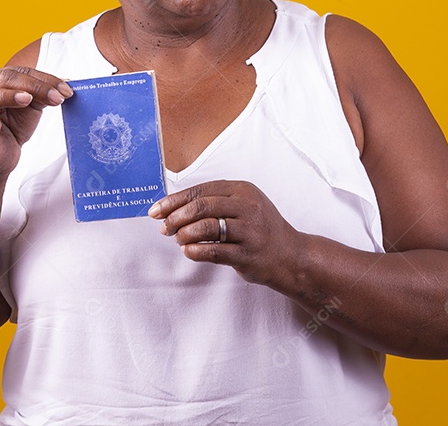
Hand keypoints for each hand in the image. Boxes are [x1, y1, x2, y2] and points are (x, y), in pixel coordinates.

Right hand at [0, 66, 71, 183]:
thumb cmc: (11, 127)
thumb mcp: (31, 107)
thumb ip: (43, 94)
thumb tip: (64, 86)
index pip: (19, 73)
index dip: (44, 80)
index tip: (66, 90)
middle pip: (3, 80)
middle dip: (33, 87)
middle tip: (55, 96)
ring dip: (5, 96)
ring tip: (26, 99)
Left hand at [149, 180, 303, 287]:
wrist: (290, 255)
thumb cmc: (260, 229)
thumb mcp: (244, 206)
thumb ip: (214, 202)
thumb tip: (173, 207)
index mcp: (243, 190)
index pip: (201, 190)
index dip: (174, 200)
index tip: (157, 210)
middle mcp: (248, 207)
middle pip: (201, 206)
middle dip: (176, 217)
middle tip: (164, 227)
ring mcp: (249, 231)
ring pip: (206, 227)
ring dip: (184, 234)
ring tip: (178, 239)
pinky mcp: (247, 254)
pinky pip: (214, 251)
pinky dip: (195, 251)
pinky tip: (188, 251)